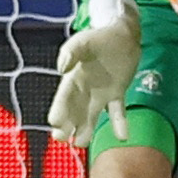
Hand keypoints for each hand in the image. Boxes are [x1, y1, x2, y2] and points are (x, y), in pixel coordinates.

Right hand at [47, 0, 140, 144]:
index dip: (58, 109)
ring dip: (86, 130)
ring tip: (81, 143)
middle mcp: (84, 91)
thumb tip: (62, 68)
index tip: (54, 122)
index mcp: (72, 79)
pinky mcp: (117, 94)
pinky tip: (122, 137)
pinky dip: (119, 124)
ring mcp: (101, 95)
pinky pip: (117, 112)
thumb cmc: (98, 37)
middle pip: (73, 113)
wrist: (121, 35)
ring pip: (91, 117)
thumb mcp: (82, 41)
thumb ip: (71, 53)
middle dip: (66, 126)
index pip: (63, 97)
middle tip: (62, 138)